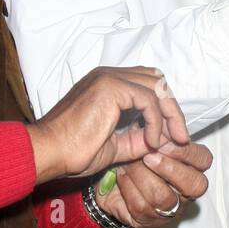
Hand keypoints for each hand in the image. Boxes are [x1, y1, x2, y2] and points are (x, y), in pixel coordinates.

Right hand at [26, 66, 189, 184]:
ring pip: (157, 86)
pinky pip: (148, 100)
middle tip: (180, 137)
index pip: (147, 84)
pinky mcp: (111, 87)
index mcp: (107, 85)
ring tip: (172, 140)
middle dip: (172, 108)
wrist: (49, 152)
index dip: (164, 108)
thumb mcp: (117, 145)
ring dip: (170, 115)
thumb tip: (165, 139)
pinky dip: (156, 121)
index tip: (173, 136)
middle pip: (157, 80)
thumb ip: (139, 138)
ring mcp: (109, 78)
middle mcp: (108, 75)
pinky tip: (151, 141)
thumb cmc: (73, 151)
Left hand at [98, 141, 212, 227]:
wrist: (106, 179)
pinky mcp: (148, 221)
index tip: (163, 142)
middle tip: (148, 156)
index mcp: (191, 167)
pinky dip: (128, 187)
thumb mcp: (146, 137)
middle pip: (195, 185)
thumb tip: (162, 119)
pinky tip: (120, 176)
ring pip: (164, 197)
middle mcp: (185, 191)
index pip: (204, 161)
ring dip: (142, 176)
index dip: (187, 152)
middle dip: (170, 168)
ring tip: (127, 163)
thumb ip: (159, 130)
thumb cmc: (133, 153)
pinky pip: (141, 206)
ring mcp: (169, 209)